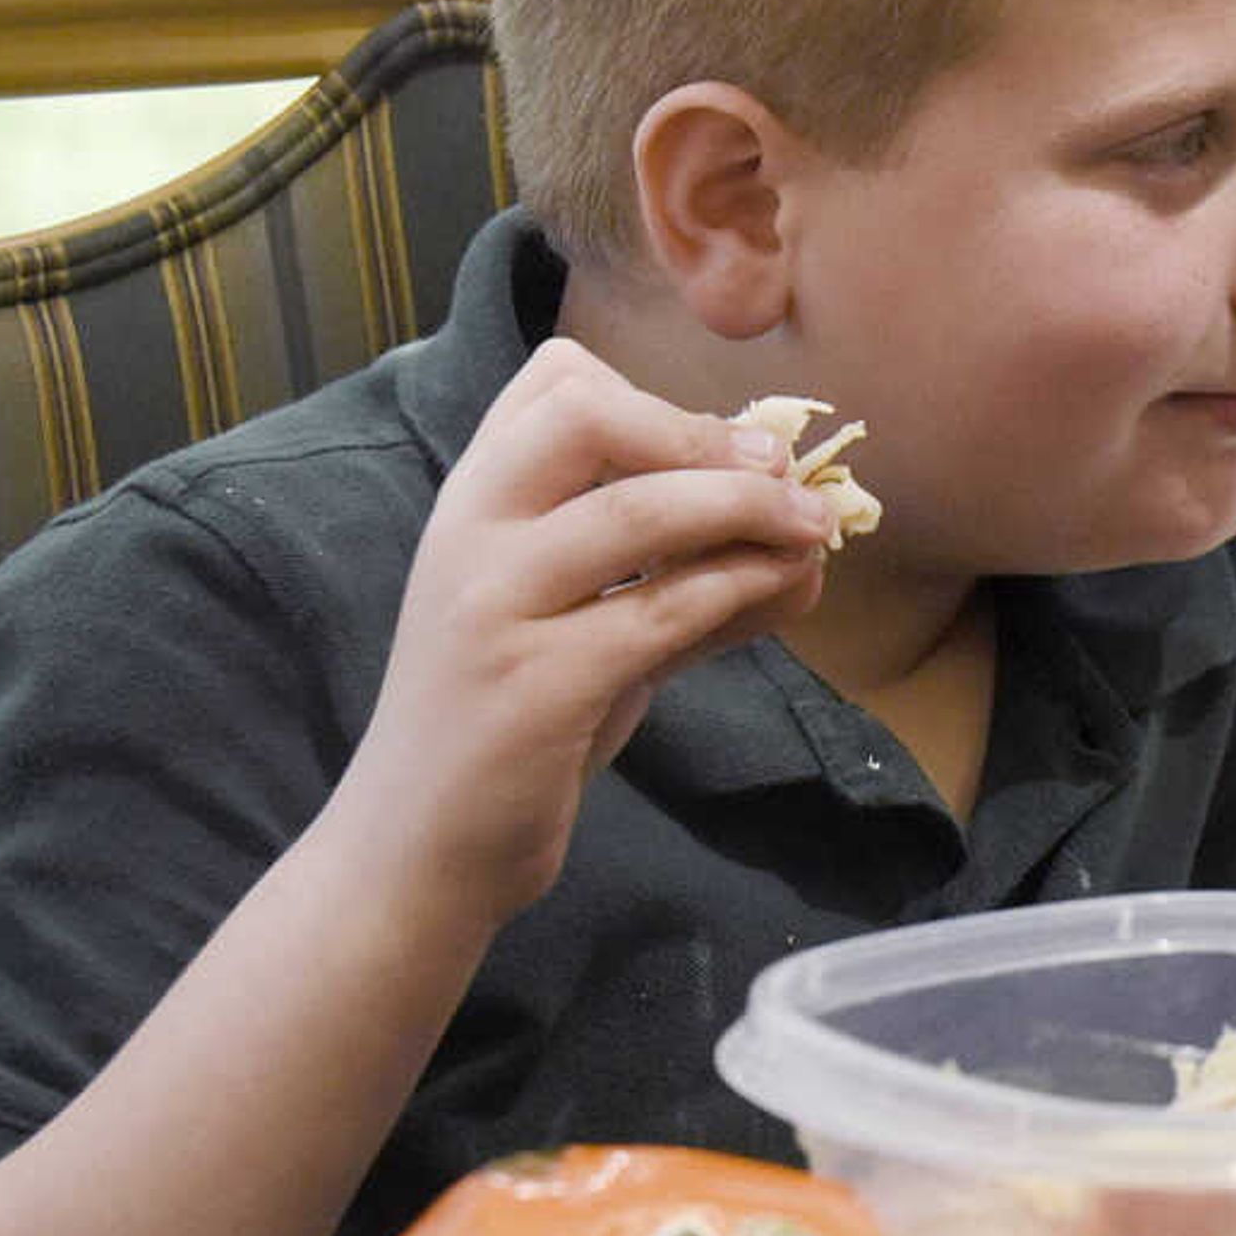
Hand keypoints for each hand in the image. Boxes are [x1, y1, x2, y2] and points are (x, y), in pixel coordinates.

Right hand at [333, 337, 839, 930]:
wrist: (419, 853)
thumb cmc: (510, 730)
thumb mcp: (591, 632)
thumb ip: (682, 581)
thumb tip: (805, 545)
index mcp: (474, 504)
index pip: (554, 382)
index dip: (652, 396)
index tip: (720, 445)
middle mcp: (469, 537)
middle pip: (585, 415)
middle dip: (702, 432)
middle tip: (782, 470)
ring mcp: (492, 609)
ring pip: (637, 510)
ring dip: (750, 507)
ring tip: (816, 526)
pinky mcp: (533, 687)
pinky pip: (658, 610)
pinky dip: (740, 587)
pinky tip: (786, 590)